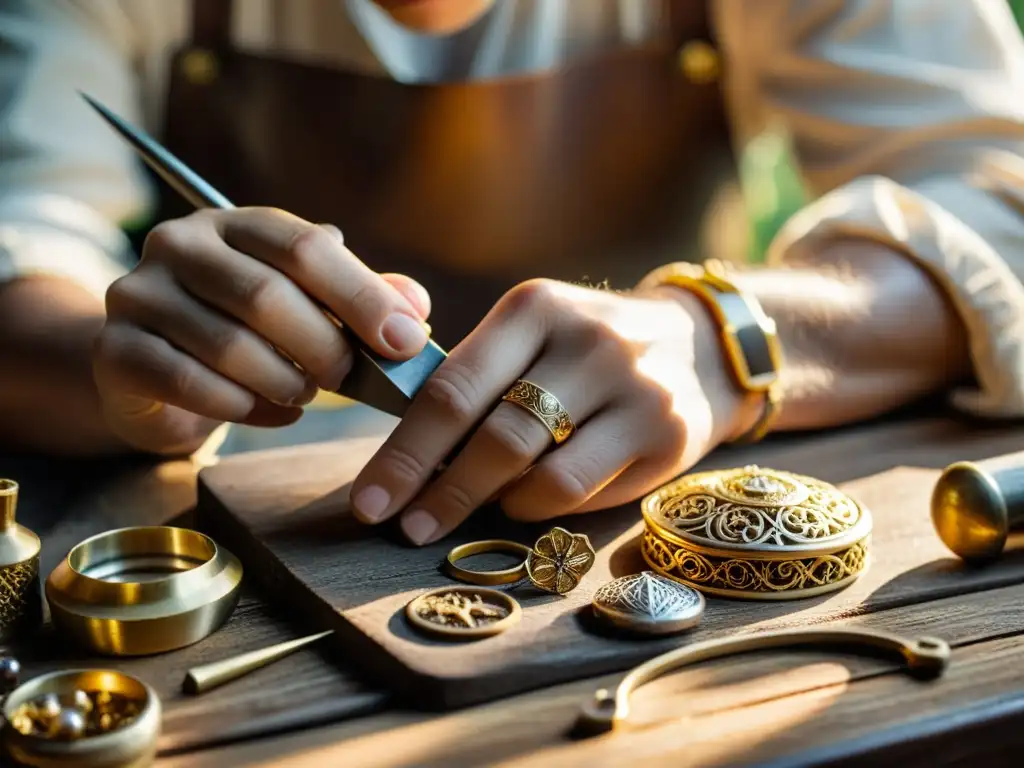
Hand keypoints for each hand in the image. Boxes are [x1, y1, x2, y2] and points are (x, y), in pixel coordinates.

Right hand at [93, 208, 431, 453]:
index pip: (304, 248)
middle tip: (347, 379)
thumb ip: (363, 300)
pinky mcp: (116, 349)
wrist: (160, 367)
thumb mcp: (310, 305)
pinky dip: (244, 408)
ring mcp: (139, 292)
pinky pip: (190, 384)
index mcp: (237, 222)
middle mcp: (181, 243)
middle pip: (265, 295)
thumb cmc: (251, 331)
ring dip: (284, 382)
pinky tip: (271, 413)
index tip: (405, 341)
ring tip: (304, 394)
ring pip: (229, 345)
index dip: (362, 296)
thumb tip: (416, 308)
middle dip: (323, 348)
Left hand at [350, 278, 757, 544]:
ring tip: (467, 508)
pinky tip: (524, 501)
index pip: (453, 388)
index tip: (371, 500)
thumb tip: (402, 453)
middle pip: (493, 435)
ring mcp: (635, 389)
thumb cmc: (585, 349)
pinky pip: (583, 492)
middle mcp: (588, 342)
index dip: (404, 453)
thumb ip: (472, 375)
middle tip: (404, 526)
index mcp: (535, 307)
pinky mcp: (668, 435)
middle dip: (437, 491)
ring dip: (489, 503)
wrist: (698, 346)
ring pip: (540, 474)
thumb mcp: (533, 332)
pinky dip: (539, 506)